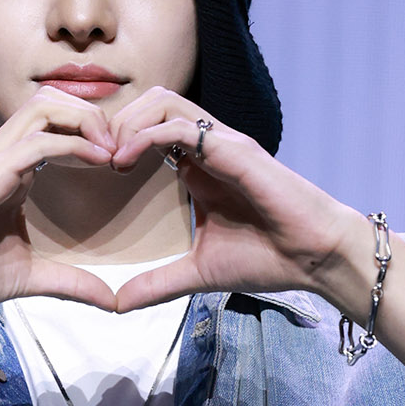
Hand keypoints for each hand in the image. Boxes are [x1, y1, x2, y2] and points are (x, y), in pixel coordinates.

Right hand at [0, 86, 120, 321]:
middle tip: (122, 149)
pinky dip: (74, 144)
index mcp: (10, 171)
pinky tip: (98, 160)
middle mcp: (0, 155)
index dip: (91, 131)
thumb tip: (110, 301)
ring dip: (86, 120)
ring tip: (112, 150)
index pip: (54, 123)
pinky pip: (38, 142)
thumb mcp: (30, 278)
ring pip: (45, 107)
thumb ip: (70, 282)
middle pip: (52, 101)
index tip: (121, 161)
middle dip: (94, 115)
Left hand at [102, 87, 367, 313]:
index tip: (89, 170)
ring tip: (106, 156)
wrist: (314, 258)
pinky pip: (181, 126)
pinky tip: (125, 161)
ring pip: (163, 101)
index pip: (148, 129)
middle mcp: (208, 146)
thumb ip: (157, 283)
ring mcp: (222, 143)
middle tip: (91, 158)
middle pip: (149, 103)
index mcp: (198, 166)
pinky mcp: (234, 149)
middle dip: (114, 122)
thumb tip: (116, 304)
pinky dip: (146, 135)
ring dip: (127, 122)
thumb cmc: (268, 259)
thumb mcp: (197, 272)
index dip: (115, 139)